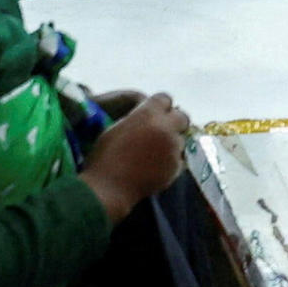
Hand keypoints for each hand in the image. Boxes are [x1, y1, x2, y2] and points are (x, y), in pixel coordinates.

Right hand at [82, 94, 191, 217]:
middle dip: (174, 122)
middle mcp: (165, 127)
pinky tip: (156, 167)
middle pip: (182, 116)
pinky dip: (170, 161)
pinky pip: (178, 159)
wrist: (109, 188)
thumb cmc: (106, 156)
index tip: (155, 114)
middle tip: (162, 131)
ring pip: (181, 139)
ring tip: (154, 154)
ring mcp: (173, 147)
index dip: (160, 106)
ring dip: (171, 143)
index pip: (165, 98)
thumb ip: (137, 117)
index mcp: (148, 113)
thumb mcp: (117, 127)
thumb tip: (148, 116)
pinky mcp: (176, 167)